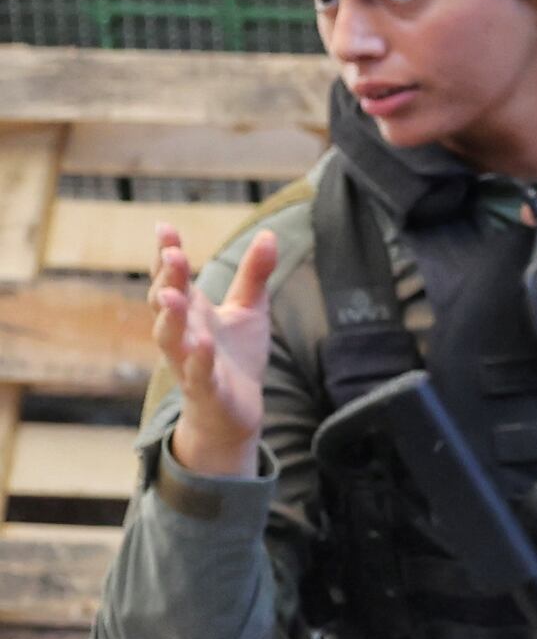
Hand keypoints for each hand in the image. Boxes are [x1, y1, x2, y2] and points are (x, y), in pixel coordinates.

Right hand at [146, 225, 277, 481]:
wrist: (235, 411)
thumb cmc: (235, 356)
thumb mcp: (249, 310)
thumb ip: (254, 275)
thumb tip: (268, 233)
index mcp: (190, 312)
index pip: (171, 279)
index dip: (165, 254)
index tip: (164, 227)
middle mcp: (182, 334)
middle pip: (166, 304)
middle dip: (167, 279)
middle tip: (172, 255)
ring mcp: (189, 362)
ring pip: (171, 339)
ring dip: (171, 317)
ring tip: (175, 295)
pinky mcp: (206, 389)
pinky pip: (198, 374)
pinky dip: (199, 359)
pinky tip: (203, 343)